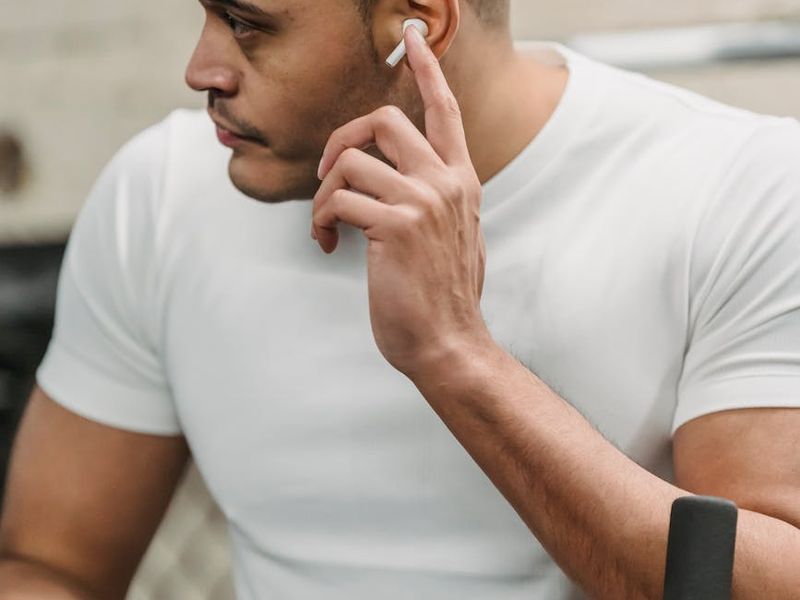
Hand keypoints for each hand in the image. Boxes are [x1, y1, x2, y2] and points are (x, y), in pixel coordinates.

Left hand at [312, 24, 489, 378]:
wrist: (449, 344)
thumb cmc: (443, 297)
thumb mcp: (456, 238)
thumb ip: (440, 202)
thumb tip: (408, 187)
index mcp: (461, 182)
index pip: (445, 110)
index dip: (426, 69)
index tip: (410, 37)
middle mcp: (445, 182)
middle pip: (382, 118)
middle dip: (340, 138)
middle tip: (327, 172)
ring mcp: (422, 201)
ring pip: (349, 162)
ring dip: (323, 195)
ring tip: (327, 228)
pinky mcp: (395, 226)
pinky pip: (337, 200)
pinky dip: (320, 221)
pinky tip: (327, 246)